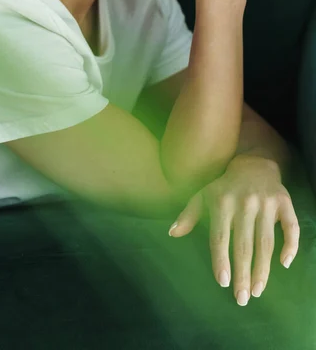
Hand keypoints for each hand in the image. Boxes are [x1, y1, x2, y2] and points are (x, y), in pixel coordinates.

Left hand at [168, 155, 299, 305]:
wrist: (253, 164)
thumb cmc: (224, 187)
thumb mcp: (203, 195)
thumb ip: (189, 215)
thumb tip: (172, 233)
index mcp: (222, 202)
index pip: (220, 237)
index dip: (221, 260)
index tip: (222, 282)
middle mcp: (244, 203)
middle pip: (244, 245)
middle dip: (243, 274)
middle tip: (242, 298)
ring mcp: (266, 203)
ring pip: (265, 242)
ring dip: (262, 269)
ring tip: (258, 290)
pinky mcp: (284, 203)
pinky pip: (290, 227)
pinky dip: (290, 245)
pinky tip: (284, 264)